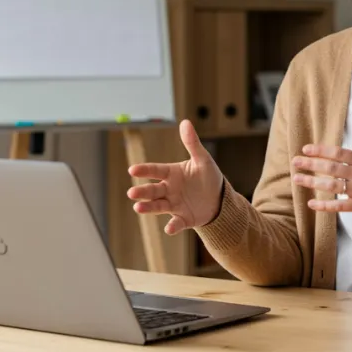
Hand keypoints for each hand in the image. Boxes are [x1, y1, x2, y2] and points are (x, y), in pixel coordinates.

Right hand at [127, 119, 223, 234]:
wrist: (219, 199)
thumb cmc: (207, 176)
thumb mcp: (202, 159)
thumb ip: (192, 143)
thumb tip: (185, 122)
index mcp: (172, 174)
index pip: (155, 171)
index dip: (144, 170)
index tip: (132, 170)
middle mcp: (169, 190)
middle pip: (153, 190)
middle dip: (142, 192)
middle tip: (132, 193)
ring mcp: (174, 205)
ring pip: (158, 206)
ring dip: (148, 208)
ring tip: (138, 208)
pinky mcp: (184, 218)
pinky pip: (176, 223)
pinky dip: (172, 226)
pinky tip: (169, 229)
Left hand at [291, 108, 351, 218]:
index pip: (339, 153)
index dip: (320, 150)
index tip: (305, 149)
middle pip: (331, 168)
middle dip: (310, 165)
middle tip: (294, 162)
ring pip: (332, 186)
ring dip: (312, 183)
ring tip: (297, 179)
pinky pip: (339, 206)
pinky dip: (324, 206)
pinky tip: (311, 203)